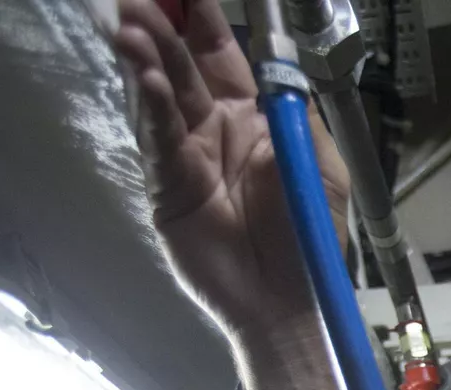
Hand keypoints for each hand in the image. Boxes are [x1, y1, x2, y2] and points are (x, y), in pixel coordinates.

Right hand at [113, 0, 348, 389]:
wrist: (290, 301)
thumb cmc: (308, 236)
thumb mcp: (319, 165)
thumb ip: (296, 113)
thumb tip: (278, 64)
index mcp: (252, 116)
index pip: (220, 53)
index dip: (201, 18)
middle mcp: (213, 127)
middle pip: (182, 65)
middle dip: (162, 27)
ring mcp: (186, 155)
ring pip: (162, 95)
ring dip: (147, 57)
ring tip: (130, 23)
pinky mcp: (167, 187)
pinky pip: (159, 139)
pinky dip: (152, 107)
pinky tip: (147, 77)